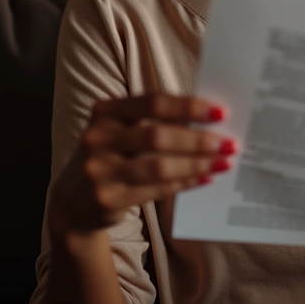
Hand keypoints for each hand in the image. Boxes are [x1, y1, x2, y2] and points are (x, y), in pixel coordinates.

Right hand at [48, 94, 236, 236]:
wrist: (75, 201)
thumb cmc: (114, 155)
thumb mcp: (124, 131)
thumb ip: (157, 121)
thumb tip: (210, 119)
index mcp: (105, 111)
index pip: (154, 102)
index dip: (189, 106)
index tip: (221, 112)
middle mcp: (97, 137)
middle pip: (158, 136)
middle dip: (199, 140)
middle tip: (229, 143)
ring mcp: (98, 170)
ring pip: (159, 166)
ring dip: (197, 164)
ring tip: (223, 163)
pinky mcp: (106, 198)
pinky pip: (156, 189)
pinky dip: (185, 183)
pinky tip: (205, 178)